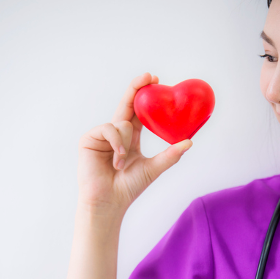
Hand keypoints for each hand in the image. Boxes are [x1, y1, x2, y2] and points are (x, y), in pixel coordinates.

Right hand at [77, 72, 192, 214]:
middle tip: (149, 76)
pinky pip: (109, 128)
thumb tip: (189, 141)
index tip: (156, 81)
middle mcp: (116, 133)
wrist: (109, 202)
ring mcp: (102, 135)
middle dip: (137, 88)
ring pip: (122, 123)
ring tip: (121, 164)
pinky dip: (117, 143)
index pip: (139, 112)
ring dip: (126, 143)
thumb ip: (170, 155)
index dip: (145, 95)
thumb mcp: (153, 168)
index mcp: (130, 138)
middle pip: (127, 104)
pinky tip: (116, 160)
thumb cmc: (128, 188)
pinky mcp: (90, 138)